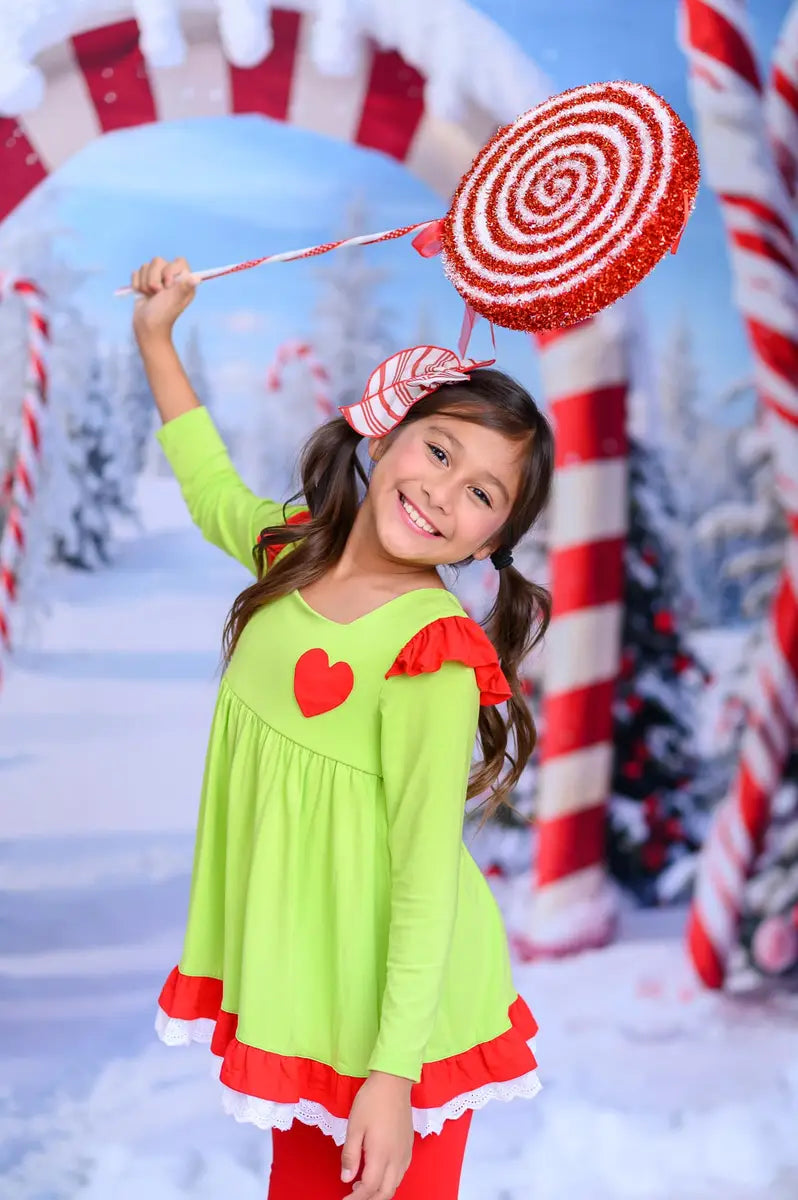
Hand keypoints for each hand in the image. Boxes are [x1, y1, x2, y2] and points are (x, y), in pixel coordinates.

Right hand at [131, 256, 196, 343]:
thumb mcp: (175, 299)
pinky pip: (136, 273)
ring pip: (145, 266)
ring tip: (151, 296)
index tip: (168, 286)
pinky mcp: (144, 282)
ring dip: (145, 283)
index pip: (179, 261)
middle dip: (154, 279)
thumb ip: (184, 286)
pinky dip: (136, 285)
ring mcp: (157, 279)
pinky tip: (142, 295)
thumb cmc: (163, 314)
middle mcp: (172, 277)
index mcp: (184, 280)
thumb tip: (198, 278)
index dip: (170, 270)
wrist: (147, 326)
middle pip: (158, 261)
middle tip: (158, 293)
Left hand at [340, 1073, 413, 1199]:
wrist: (394, 1082)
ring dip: (379, 1192)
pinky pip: (401, 1174)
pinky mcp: (409, 1147)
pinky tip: (378, 1173)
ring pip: (395, 1185)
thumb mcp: (354, 1126)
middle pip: (385, 1193)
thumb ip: (350, 1155)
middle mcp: (396, 1158)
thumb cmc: (371, 1101)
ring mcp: (405, 1153)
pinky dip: (389, 1182)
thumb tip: (346, 1179)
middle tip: (352, 1197)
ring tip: (361, 1186)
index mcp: (381, 1154)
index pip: (369, 1188)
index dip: (355, 1199)